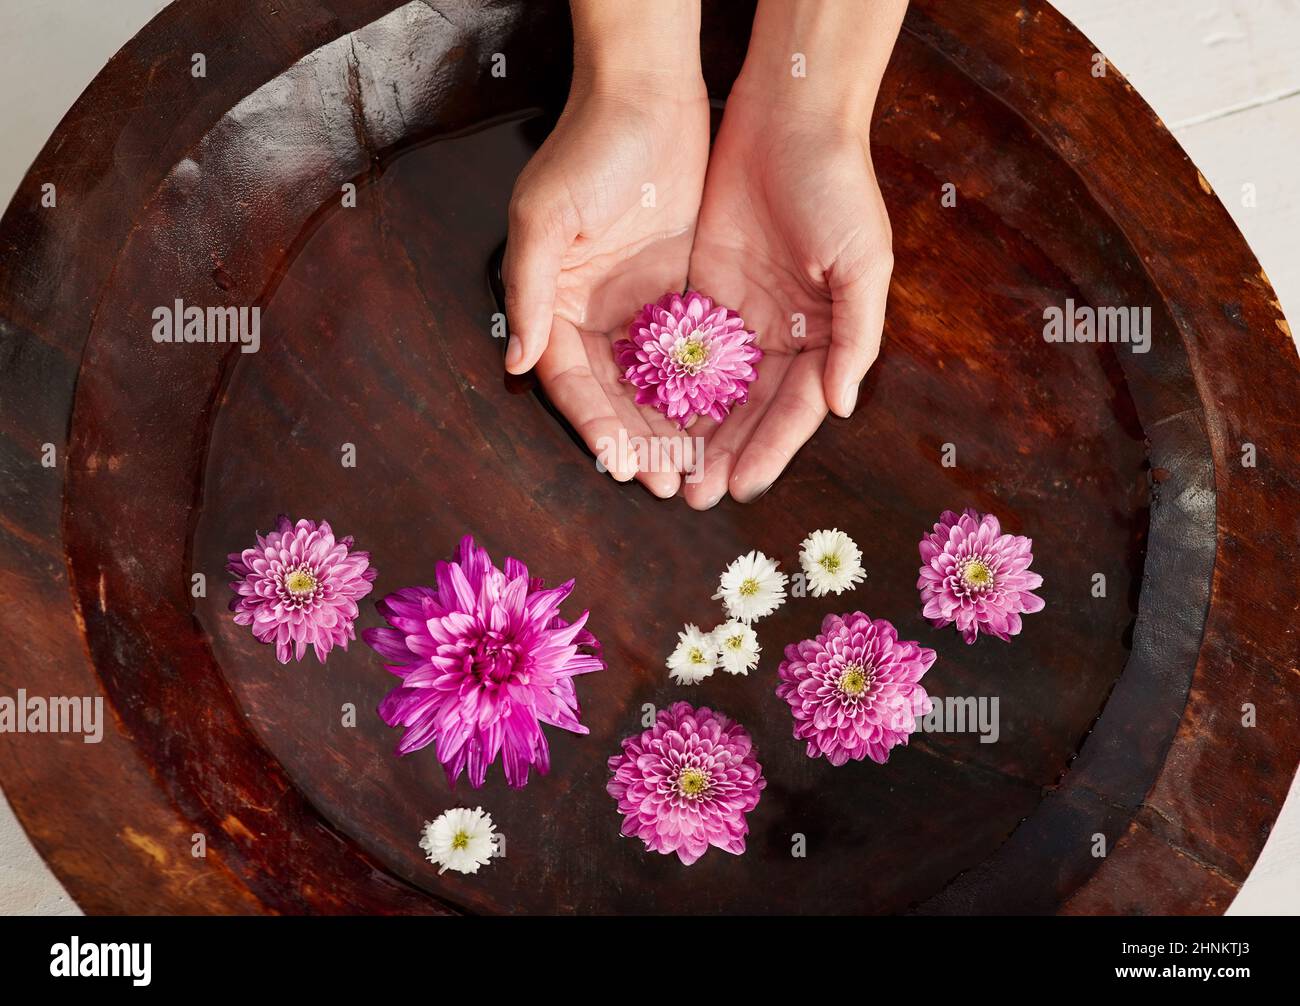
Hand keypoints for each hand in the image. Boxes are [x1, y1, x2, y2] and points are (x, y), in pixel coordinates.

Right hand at [502, 2, 707, 497]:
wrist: (648, 94)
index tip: (626, 465)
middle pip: (617, 396)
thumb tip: (517, 361)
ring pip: (656, 384)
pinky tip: (726, 422)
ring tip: (701, 471)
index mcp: (555, 304)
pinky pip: (691, 353)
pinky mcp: (678, 290)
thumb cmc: (588, 151)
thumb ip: (530, 293)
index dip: (598, 426)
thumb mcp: (546, 220)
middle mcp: (593, 313)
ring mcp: (637, 305)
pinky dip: (703, 390)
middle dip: (644, 444)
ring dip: (675, 429)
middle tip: (674, 487)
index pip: (573, 383)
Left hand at [681, 95, 893, 507]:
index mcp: (825, 336)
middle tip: (696, 496)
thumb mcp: (863, 263)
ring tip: (671, 474)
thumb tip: (839, 408)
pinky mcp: (704, 291)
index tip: (743, 488)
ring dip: (695, 433)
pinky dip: (671, 385)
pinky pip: (686, 350)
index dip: (770, 449)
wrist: (787, 118)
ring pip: (716, 390)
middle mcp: (783, 335)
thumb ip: (855, 337)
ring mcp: (742, 316)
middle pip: (751, 410)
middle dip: (726, 454)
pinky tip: (650, 417)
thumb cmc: (837, 188)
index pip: (795, 409)